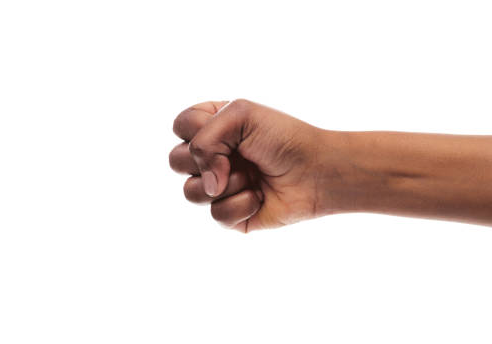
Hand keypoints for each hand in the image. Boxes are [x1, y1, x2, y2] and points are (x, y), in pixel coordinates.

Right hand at [169, 99, 325, 231]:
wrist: (316, 171)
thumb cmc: (283, 138)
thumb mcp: (240, 116)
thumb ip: (205, 139)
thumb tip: (207, 185)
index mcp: (214, 128)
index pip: (180, 126)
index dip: (197, 129)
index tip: (229, 129)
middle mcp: (214, 157)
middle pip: (175, 160)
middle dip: (205, 159)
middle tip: (237, 156)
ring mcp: (220, 187)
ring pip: (190, 192)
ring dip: (226, 183)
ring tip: (252, 177)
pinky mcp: (231, 215)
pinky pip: (216, 215)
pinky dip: (241, 205)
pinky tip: (260, 197)